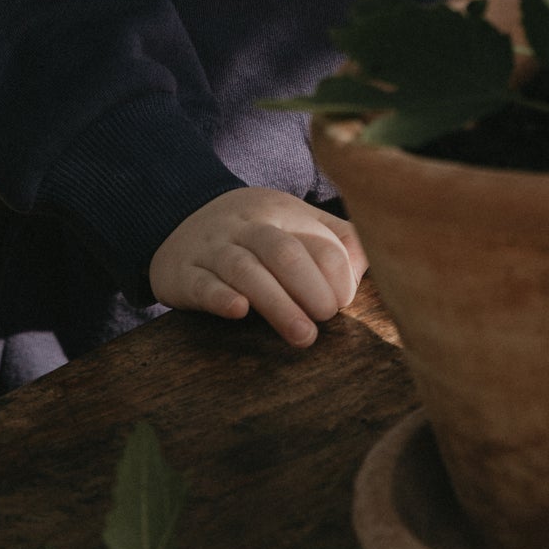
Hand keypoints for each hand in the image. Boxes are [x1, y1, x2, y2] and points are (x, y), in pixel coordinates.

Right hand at [149, 187, 366, 347]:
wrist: (178, 216)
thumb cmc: (254, 230)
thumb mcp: (293, 220)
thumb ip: (335, 238)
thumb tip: (369, 266)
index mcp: (282, 212)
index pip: (317, 240)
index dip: (336, 273)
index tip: (342, 303)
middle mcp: (247, 226)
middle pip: (283, 253)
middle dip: (310, 288)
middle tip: (326, 319)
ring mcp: (212, 248)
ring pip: (245, 270)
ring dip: (277, 303)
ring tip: (302, 336)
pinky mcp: (183, 273)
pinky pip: (202, 283)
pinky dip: (221, 296)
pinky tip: (239, 311)